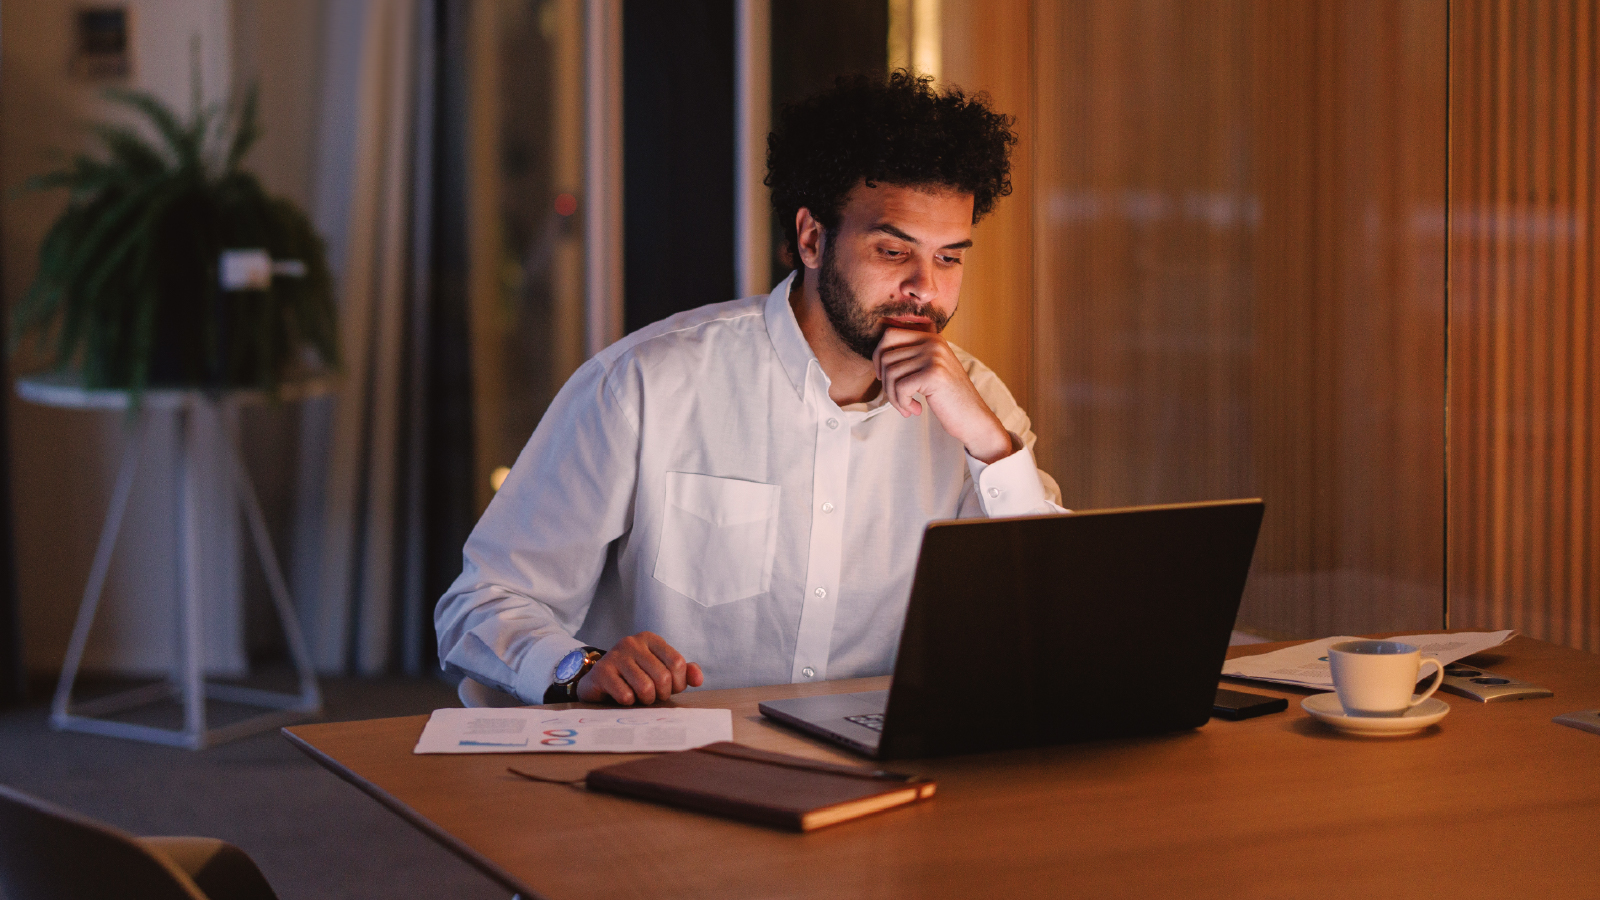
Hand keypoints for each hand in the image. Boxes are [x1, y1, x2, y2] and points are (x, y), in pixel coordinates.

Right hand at [576, 631, 704, 704]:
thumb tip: (699, 680)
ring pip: (645, 687)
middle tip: (653, 696)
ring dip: (646, 700)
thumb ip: (683, 673)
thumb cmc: (635, 677)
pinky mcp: (602, 672)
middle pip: (663, 677)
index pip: (678, 663)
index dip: (678, 683)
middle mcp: (632, 642)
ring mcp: (615, 655)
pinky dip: (629, 703)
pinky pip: (626, 695)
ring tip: (639, 697)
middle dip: (661, 694)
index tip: (670, 689)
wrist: (598, 682)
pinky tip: (623, 697)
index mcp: (650, 639)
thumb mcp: (661, 671)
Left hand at [872, 324, 1013, 462]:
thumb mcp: (931, 369)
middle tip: (897, 398)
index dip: (878, 357)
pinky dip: (902, 403)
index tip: (882, 377)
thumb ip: (912, 355)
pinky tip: (915, 410)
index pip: (889, 335)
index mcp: (931, 337)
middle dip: (885, 381)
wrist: (974, 418)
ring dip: (894, 397)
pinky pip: (900, 388)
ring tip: (907, 407)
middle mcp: (933, 342)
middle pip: (886, 355)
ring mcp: (934, 357)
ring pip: (891, 373)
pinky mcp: (933, 375)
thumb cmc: (949, 397)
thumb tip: (879, 350)